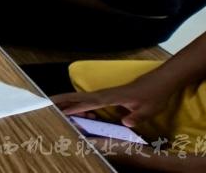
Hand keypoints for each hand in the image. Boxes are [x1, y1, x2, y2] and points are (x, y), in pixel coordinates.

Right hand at [53, 81, 167, 127]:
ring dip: (71, 105)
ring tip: (61, 113)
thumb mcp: (148, 109)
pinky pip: (90, 102)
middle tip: (46, 103)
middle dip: (63, 100)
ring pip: (83, 99)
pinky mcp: (109, 96)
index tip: (59, 109)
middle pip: (79, 97)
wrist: (159, 82)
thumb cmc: (153, 95)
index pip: (88, 102)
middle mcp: (105, 95)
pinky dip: (81, 106)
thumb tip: (124, 123)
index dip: (73, 106)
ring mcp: (106, 95)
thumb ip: (136, 117)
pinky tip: (83, 114)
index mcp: (111, 97)